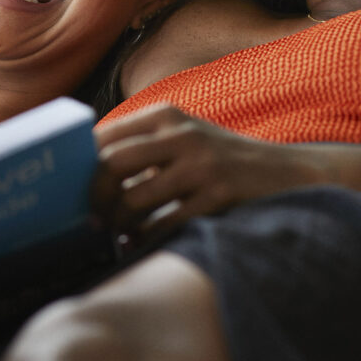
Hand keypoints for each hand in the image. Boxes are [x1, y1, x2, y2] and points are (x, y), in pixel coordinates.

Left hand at [93, 104, 315, 237]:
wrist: (292, 173)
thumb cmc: (225, 161)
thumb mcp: (185, 139)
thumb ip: (143, 148)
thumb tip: (84, 178)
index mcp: (166, 115)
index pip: (103, 135)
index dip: (78, 166)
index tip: (68, 189)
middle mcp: (181, 135)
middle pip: (110, 165)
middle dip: (92, 198)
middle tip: (88, 220)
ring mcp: (202, 165)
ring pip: (134, 200)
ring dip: (117, 225)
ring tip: (115, 235)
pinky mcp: (220, 196)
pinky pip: (166, 225)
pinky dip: (146, 240)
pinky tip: (141, 244)